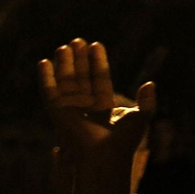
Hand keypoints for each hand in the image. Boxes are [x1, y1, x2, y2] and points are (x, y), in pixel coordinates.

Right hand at [39, 39, 153, 159]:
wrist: (105, 154)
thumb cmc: (124, 139)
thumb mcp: (141, 116)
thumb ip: (147, 100)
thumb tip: (150, 83)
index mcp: (104, 108)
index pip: (100, 80)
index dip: (98, 63)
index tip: (96, 45)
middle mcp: (86, 108)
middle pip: (81, 78)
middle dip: (79, 60)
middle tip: (78, 40)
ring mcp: (70, 110)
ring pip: (66, 81)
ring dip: (64, 64)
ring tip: (64, 45)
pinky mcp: (57, 113)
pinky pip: (49, 91)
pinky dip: (46, 77)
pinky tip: (44, 62)